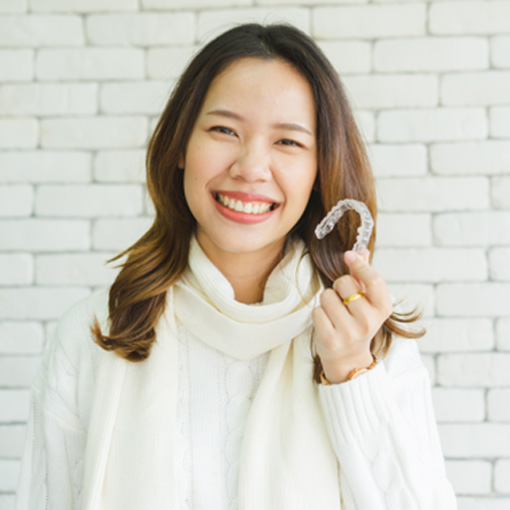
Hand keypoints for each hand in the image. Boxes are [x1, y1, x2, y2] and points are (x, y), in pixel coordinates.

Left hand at [311, 249, 392, 382]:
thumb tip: (361, 250)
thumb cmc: (357, 322)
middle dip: (339, 286)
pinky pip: (316, 311)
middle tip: (343, 300)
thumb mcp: (367, 301)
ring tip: (335, 313)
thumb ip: (364, 275)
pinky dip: (319, 313)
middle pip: (344, 283)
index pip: (374, 280)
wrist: (349, 358)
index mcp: (382, 309)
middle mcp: (368, 322)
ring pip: (327, 296)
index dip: (360, 265)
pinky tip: (327, 323)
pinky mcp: (330, 340)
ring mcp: (349, 332)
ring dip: (327, 301)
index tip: (349, 255)